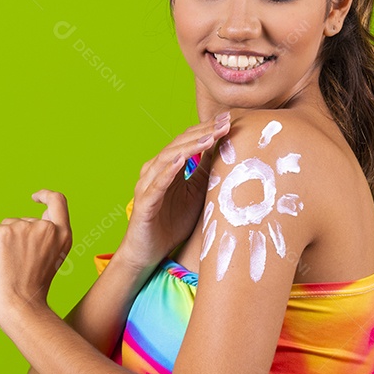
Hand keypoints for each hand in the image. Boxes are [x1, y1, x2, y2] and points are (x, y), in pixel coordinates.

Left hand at [0, 189, 72, 325]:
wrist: (19, 305)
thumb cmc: (32, 290)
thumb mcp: (50, 259)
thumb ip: (45, 238)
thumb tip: (29, 222)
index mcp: (63, 236)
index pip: (58, 201)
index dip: (46, 196)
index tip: (35, 197)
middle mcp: (46, 228)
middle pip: (23, 221)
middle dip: (13, 239)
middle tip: (14, 266)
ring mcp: (25, 228)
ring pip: (5, 227)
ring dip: (0, 245)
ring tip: (5, 268)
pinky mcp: (4, 232)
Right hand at [117, 110, 232, 273]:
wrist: (149, 253)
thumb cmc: (172, 223)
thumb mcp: (196, 193)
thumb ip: (204, 172)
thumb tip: (223, 151)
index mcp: (168, 167)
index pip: (188, 141)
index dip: (207, 130)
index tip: (229, 120)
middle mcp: (155, 171)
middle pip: (179, 144)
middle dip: (203, 132)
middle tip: (224, 122)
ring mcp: (147, 185)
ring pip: (168, 159)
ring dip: (189, 147)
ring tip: (209, 137)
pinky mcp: (144, 203)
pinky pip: (156, 184)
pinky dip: (168, 170)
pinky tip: (182, 161)